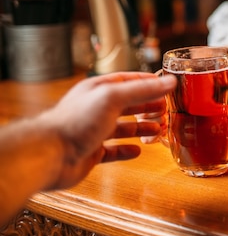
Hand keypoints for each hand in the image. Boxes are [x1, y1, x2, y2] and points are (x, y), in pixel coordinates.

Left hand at [43, 72, 176, 189]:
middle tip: (164, 109)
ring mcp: (93, 131)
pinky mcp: (91, 153)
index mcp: (98, 90)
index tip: (164, 85)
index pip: (127, 81)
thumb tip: (169, 81)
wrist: (50, 154)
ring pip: (122, 128)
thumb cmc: (75, 121)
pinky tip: (137, 151)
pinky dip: (126, 150)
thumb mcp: (113, 97)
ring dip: (140, 128)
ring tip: (157, 129)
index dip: (147, 82)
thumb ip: (142, 90)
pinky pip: (113, 151)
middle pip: (126, 104)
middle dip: (146, 106)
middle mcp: (95, 109)